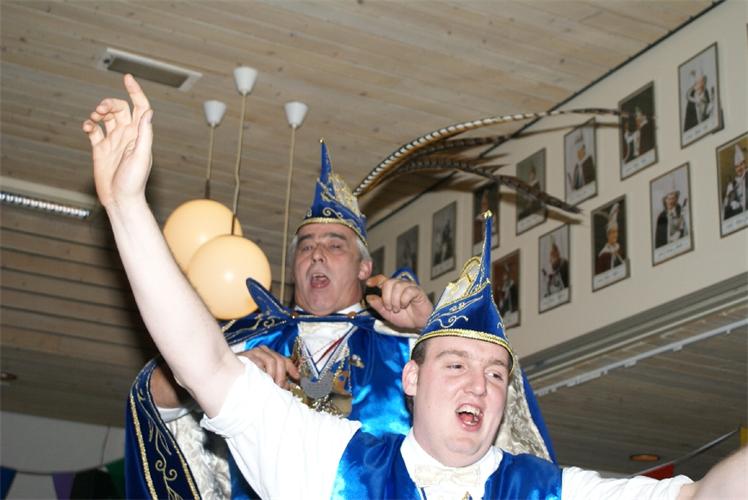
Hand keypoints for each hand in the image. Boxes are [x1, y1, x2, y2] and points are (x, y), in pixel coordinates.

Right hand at [82, 74, 152, 207]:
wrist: (121, 200)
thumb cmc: (134, 182)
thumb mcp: (141, 157)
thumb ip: (144, 134)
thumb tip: (148, 112)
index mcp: (139, 135)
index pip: (140, 107)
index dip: (135, 92)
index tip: (127, 78)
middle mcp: (127, 136)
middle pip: (120, 109)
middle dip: (110, 103)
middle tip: (102, 109)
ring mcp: (114, 142)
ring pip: (107, 117)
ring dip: (99, 111)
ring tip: (95, 116)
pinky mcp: (101, 149)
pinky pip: (94, 131)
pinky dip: (89, 124)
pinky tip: (87, 127)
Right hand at [238, 346, 299, 388]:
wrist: (221, 371)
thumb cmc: (242, 377)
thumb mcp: (262, 378)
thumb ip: (274, 380)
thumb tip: (287, 387)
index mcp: (268, 354)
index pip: (284, 359)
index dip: (292, 369)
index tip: (297, 378)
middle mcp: (262, 351)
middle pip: (280, 360)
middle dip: (282, 376)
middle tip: (280, 388)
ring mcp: (253, 352)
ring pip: (272, 361)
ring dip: (273, 376)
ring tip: (270, 386)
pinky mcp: (246, 355)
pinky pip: (259, 363)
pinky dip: (262, 372)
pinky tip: (261, 380)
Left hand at [365, 274, 432, 329]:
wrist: (419, 324)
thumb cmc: (405, 318)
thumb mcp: (387, 314)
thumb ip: (378, 306)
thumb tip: (368, 297)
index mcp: (392, 289)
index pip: (383, 279)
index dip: (375, 279)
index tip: (368, 284)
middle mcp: (400, 285)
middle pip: (389, 282)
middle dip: (386, 297)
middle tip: (389, 308)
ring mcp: (410, 287)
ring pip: (398, 286)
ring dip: (395, 300)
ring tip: (397, 309)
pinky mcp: (418, 291)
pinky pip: (408, 290)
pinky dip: (404, 300)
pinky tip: (405, 305)